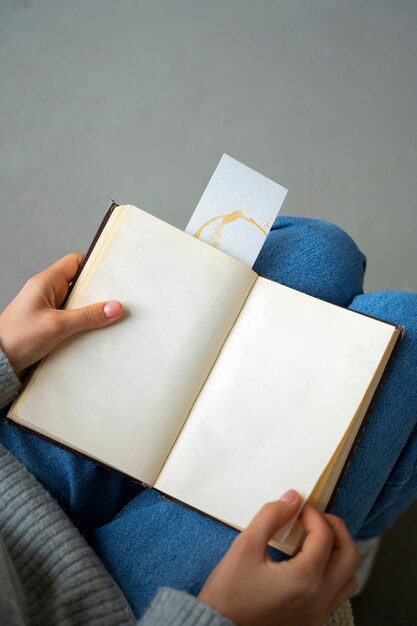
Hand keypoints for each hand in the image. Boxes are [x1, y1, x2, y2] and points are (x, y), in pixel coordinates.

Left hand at [0, 253, 122, 378]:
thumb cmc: (16, 338)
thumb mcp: (57, 326)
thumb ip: (87, 316)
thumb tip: (114, 307)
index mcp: (45, 283)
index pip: (75, 262)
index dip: (94, 265)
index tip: (113, 274)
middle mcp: (47, 293)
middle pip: (80, 285)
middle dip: (98, 293)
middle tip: (117, 300)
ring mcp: (49, 310)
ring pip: (78, 305)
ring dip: (91, 313)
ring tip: (110, 319)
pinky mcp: (50, 326)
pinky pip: (74, 321)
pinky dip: (84, 326)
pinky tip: (94, 334)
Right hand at [199, 490, 358, 625]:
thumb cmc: (229, 592)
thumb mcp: (245, 546)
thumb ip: (271, 517)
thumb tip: (292, 499)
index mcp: (304, 578)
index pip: (325, 535)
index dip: (313, 513)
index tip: (298, 507)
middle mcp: (319, 597)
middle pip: (349, 555)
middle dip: (335, 529)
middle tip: (314, 518)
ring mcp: (318, 612)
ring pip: (349, 576)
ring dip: (338, 552)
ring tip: (316, 539)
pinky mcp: (313, 620)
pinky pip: (338, 592)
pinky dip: (333, 571)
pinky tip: (311, 562)